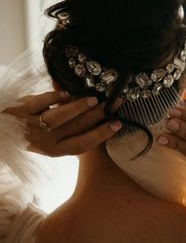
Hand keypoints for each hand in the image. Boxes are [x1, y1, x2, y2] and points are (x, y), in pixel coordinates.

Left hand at [4, 92, 121, 156]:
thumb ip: (67, 129)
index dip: (101, 135)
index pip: (82, 145)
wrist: (0, 130)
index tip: (117, 124)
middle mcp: (45, 141)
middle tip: (113, 105)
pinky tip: (66, 93)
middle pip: (75, 130)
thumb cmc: (28, 134)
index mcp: (54, 150)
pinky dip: (54, 97)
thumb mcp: (48, 138)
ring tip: (94, 99)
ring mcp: (32, 126)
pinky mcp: (21, 111)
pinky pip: (40, 103)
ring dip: (78, 108)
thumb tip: (91, 114)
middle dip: (97, 117)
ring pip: (59, 118)